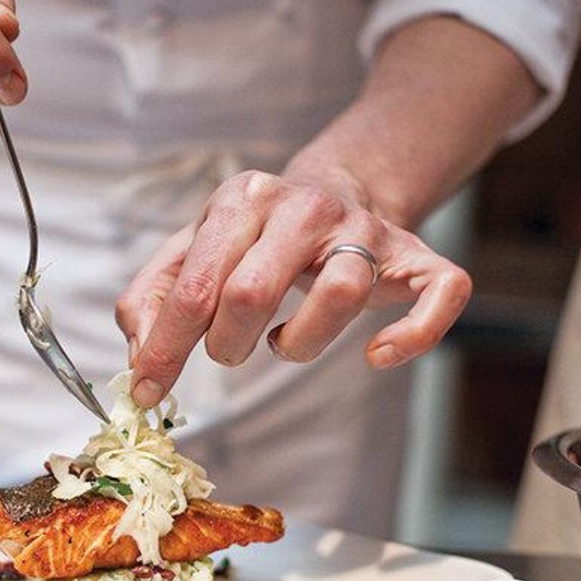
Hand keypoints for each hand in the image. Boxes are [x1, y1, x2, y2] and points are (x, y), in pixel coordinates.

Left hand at [116, 170, 472, 407]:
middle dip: (227, 345)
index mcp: (243, 199)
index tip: (148, 392)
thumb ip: (153, 296)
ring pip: (340, 295)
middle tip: (229, 352)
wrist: (339, 188)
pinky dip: (412, 336)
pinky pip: (440, 293)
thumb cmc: (253, 235)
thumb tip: (140, 357)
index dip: (167, 348)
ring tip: (281, 342)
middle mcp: (305, 206)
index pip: (195, 285)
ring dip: (300, 344)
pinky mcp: (418, 255)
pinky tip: (375, 356)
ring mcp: (367, 230)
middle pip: (253, 291)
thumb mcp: (193, 247)